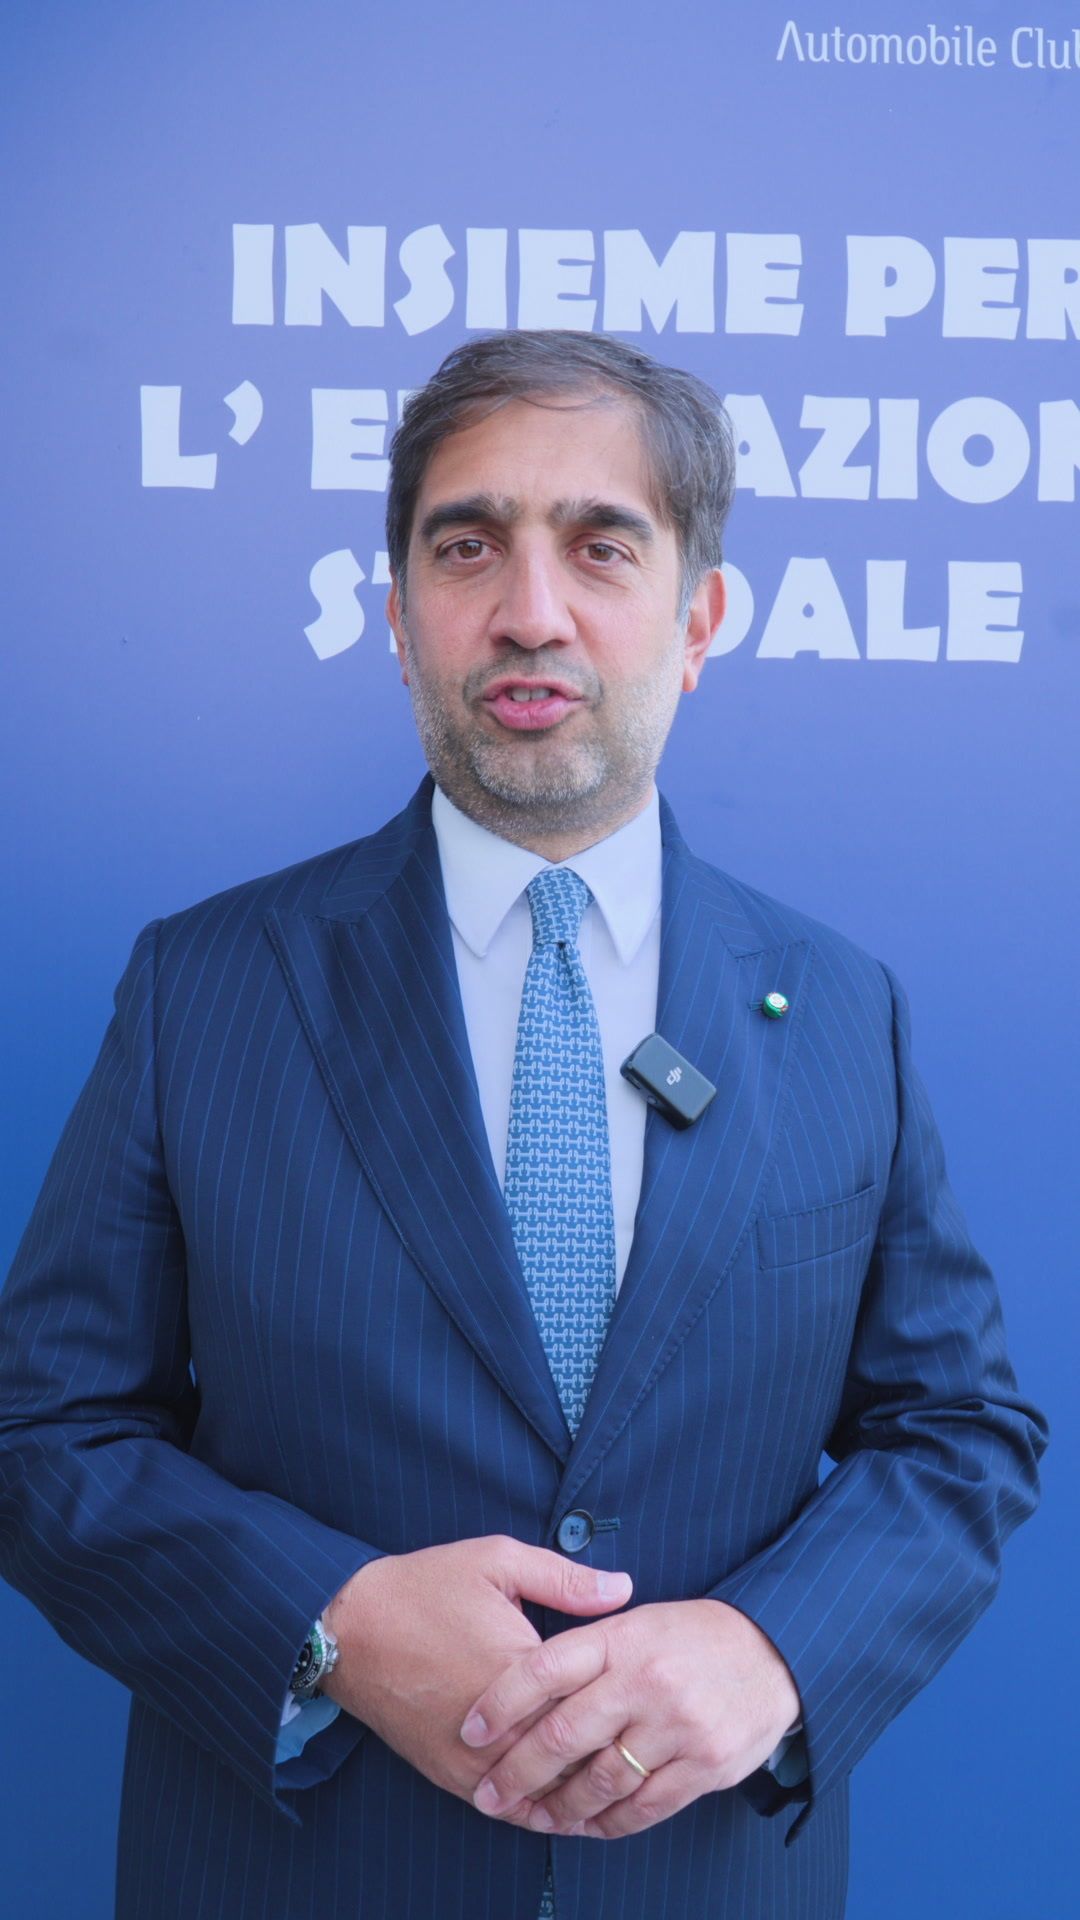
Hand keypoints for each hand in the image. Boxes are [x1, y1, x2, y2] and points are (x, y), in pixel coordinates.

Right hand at [321, 1536, 632, 1814]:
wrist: (348, 1628)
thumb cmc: (425, 1586)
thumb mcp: (497, 1560)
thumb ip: (565, 1578)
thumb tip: (626, 1588)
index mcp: (519, 1670)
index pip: (593, 1703)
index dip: (628, 1704)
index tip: (655, 1698)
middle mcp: (499, 1727)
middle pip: (577, 1757)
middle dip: (616, 1751)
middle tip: (655, 1743)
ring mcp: (472, 1760)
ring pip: (548, 1794)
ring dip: (585, 1790)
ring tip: (625, 1778)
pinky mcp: (450, 1776)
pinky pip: (509, 1809)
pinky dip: (543, 1810)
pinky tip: (571, 1805)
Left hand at [459, 1597, 800, 1838]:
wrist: (775, 1650)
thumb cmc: (691, 1636)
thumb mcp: (637, 1619)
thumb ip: (586, 1643)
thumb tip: (521, 1675)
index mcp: (622, 1636)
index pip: (544, 1669)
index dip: (499, 1704)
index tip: (469, 1732)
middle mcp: (646, 1680)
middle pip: (562, 1736)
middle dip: (515, 1773)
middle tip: (487, 1795)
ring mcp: (677, 1725)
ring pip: (599, 1781)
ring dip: (558, 1806)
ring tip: (532, 1816)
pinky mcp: (705, 1765)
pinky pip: (643, 1807)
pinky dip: (607, 1822)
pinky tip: (585, 1824)